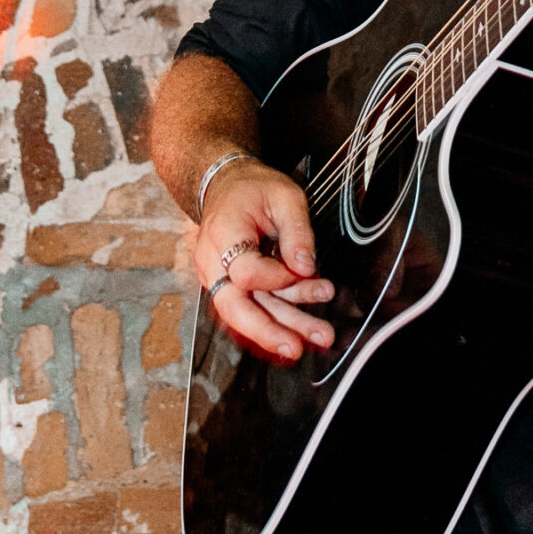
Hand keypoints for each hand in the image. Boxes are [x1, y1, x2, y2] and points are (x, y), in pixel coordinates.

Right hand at [194, 160, 335, 363]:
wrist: (226, 186)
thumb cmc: (254, 188)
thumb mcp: (285, 196)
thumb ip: (297, 232)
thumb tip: (306, 268)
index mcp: (222, 233)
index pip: (245, 272)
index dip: (277, 278)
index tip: (302, 269)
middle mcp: (211, 261)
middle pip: (233, 307)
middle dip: (267, 331)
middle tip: (298, 347)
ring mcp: (216, 276)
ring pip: (246, 314)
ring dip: (283, 328)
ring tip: (320, 335)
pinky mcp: (227, 286)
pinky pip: (250, 308)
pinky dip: (277, 321)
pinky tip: (302, 331)